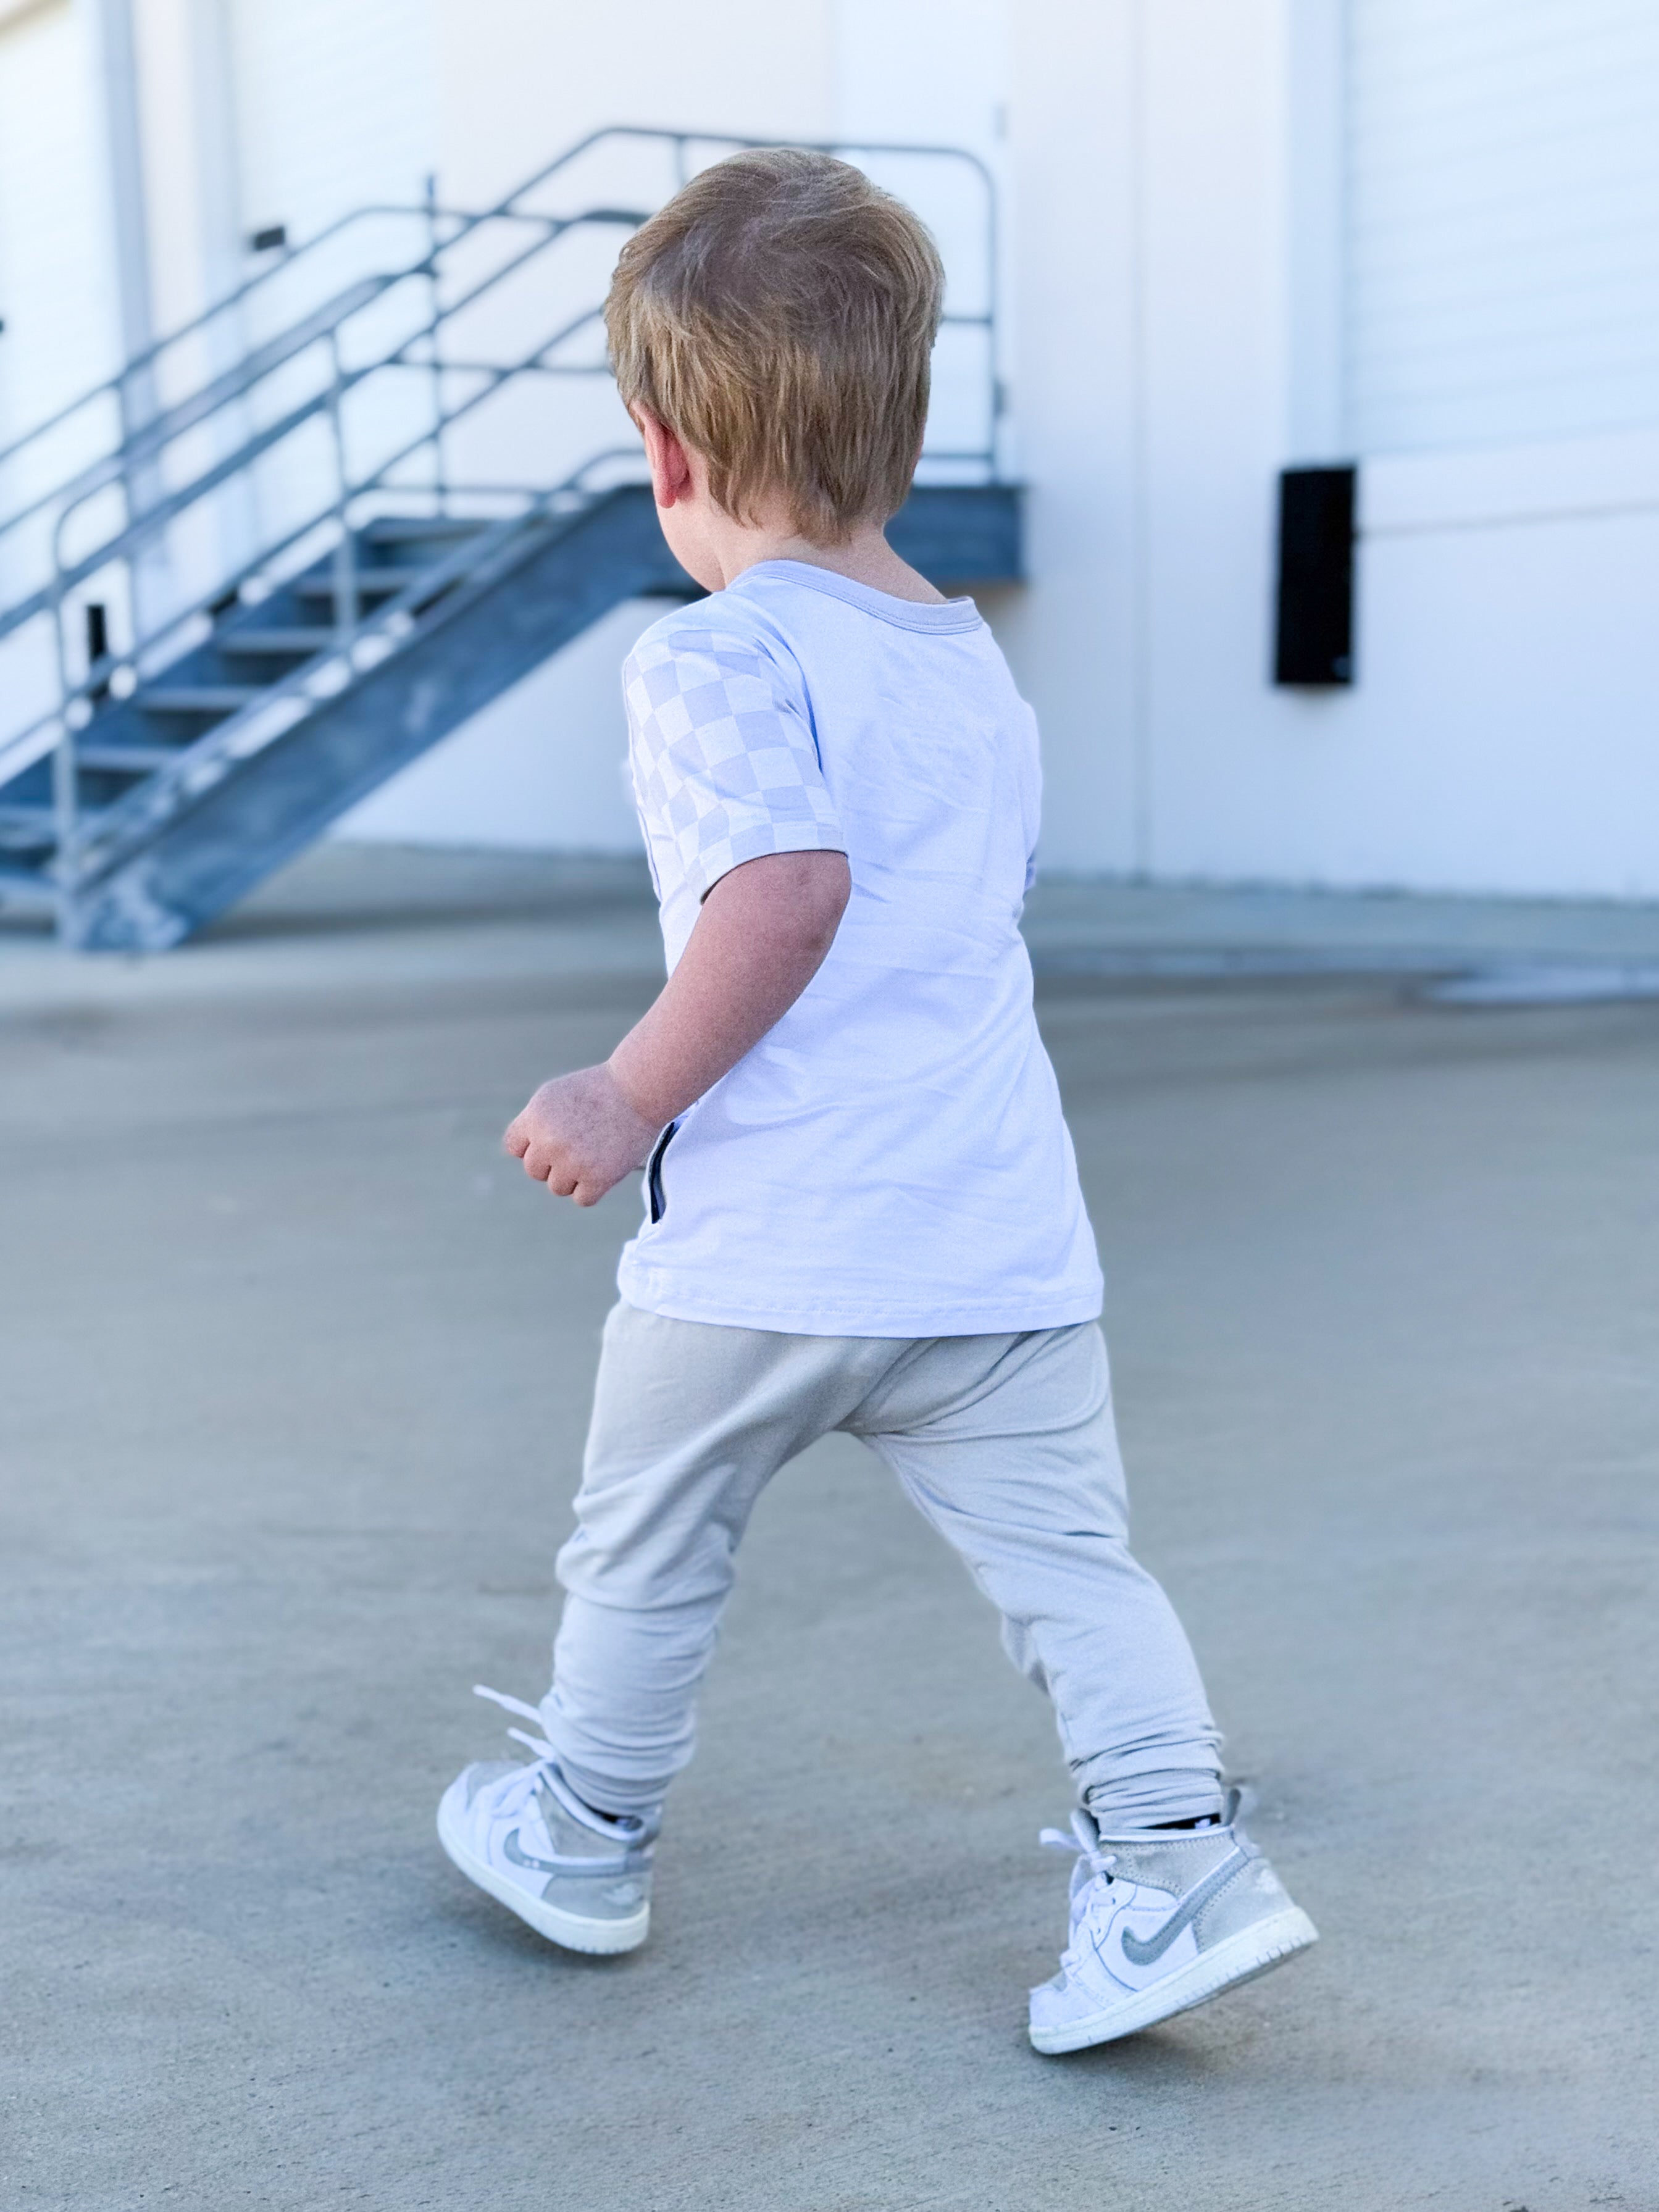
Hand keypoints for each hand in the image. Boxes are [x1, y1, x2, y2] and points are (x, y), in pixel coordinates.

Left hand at [503, 1064, 657, 1206]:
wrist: (639, 1089)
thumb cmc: (601, 1089)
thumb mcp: (557, 1095)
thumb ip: (536, 1123)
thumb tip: (525, 1153)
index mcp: (535, 1118)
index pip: (515, 1147)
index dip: (533, 1144)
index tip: (554, 1137)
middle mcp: (548, 1141)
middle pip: (535, 1170)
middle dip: (554, 1161)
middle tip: (581, 1143)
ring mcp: (572, 1162)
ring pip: (557, 1187)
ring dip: (574, 1176)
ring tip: (596, 1152)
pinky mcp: (597, 1178)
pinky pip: (582, 1198)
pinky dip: (593, 1188)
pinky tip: (605, 1165)